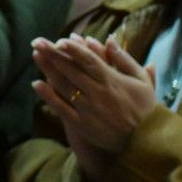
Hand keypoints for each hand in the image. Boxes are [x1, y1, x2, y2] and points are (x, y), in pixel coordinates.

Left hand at [31, 36, 158, 174]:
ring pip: (63, 85)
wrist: (145, 142)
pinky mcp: (81, 124)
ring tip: (35, 55)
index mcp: (112, 80)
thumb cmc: (146, 109)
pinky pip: (61, 108)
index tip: (60, 39)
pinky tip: (36, 84)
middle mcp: (97, 92)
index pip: (88, 60)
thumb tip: (109, 39)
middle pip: (71, 69)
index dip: (73, 49)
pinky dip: (48, 96)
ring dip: (47, 69)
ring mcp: (87, 109)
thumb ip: (124, 60)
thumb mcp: (142, 81)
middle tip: (37, 41)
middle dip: (53, 54)